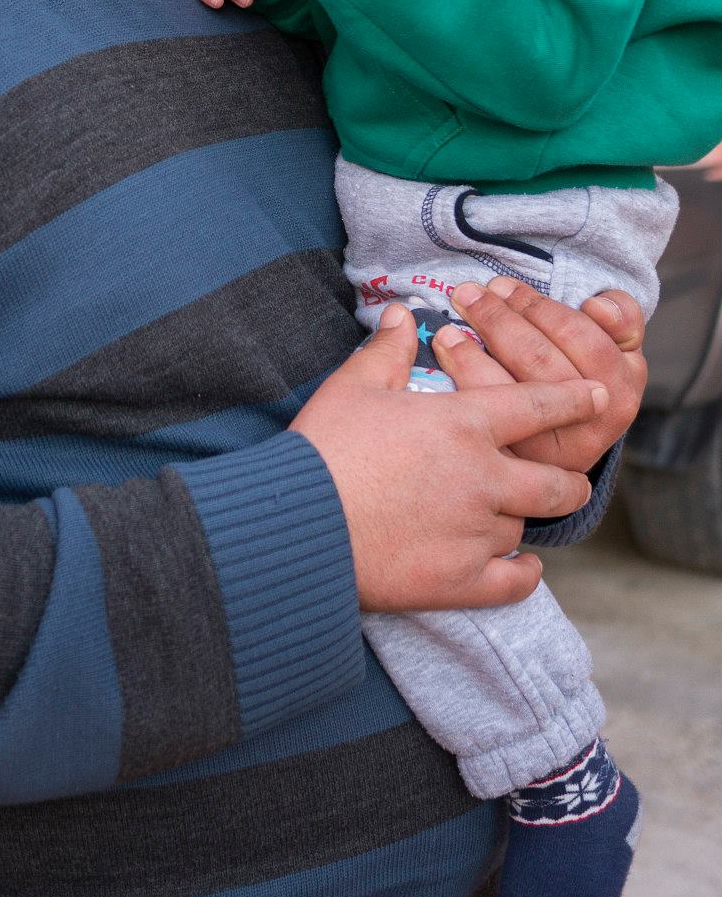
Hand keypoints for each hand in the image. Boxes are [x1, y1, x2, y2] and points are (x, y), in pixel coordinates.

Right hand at [291, 305, 604, 611]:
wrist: (298, 524)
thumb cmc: (323, 449)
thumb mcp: (353, 386)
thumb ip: (388, 349)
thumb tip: (402, 314)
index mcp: (463, 423)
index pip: (539, 406)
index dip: (575, 399)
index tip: (598, 396)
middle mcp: (484, 477)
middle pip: (557, 481)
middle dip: (569, 480)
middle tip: (565, 479)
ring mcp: (476, 532)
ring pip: (527, 526)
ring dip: (523, 519)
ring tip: (514, 516)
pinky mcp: (461, 580)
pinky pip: (514, 582)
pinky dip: (522, 575)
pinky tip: (521, 567)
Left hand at [430, 278, 645, 472]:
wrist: (566, 438)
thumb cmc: (584, 373)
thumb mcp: (617, 347)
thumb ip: (621, 319)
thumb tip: (599, 306)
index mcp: (623, 389)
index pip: (582, 338)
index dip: (541, 309)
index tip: (506, 287)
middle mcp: (595, 425)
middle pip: (541, 359)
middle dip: (501, 317)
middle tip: (471, 291)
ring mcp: (558, 450)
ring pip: (513, 385)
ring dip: (478, 340)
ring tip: (457, 310)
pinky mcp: (523, 463)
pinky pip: (491, 412)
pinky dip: (465, 369)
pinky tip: (447, 344)